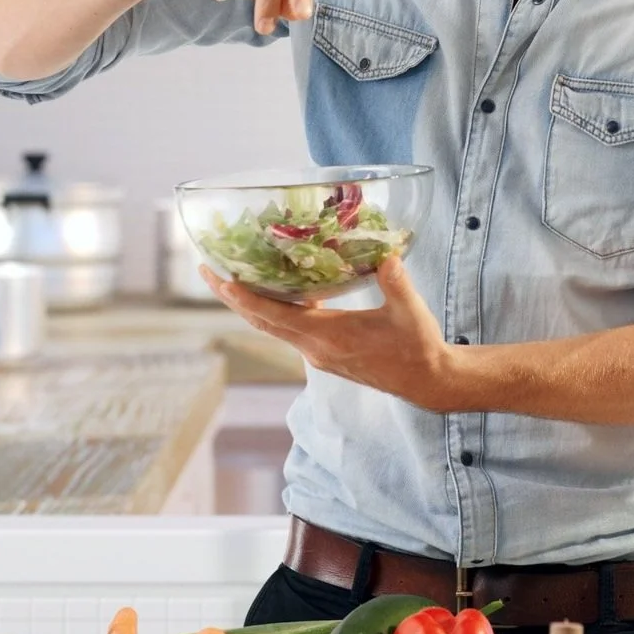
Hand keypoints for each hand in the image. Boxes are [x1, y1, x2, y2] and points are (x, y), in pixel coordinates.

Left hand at [202, 257, 464, 411]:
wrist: (426, 381)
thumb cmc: (419, 346)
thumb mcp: (409, 310)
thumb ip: (395, 280)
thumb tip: (385, 252)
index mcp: (328, 337)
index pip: (273, 316)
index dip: (243, 297)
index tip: (219, 277)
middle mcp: (315, 349)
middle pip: (261, 321)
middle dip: (232, 297)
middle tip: (207, 269)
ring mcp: (318, 354)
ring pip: (273, 327)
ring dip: (250, 304)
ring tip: (230, 277)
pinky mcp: (325, 355)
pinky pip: (290, 330)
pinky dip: (275, 310)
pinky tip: (278, 289)